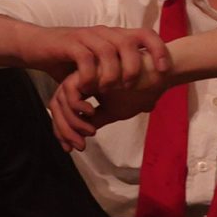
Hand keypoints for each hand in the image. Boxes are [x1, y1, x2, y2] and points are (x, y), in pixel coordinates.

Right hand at [0, 18, 169, 97]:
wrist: (36, 47)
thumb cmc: (70, 61)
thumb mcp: (99, 70)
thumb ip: (119, 80)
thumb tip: (145, 101)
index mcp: (115, 36)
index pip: (146, 34)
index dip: (158, 50)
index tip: (163, 71)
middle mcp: (104, 32)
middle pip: (130, 42)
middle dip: (135, 65)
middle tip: (130, 85)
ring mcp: (87, 36)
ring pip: (109, 49)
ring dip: (112, 72)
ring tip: (108, 89)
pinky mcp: (69, 43)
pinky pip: (85, 57)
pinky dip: (89, 74)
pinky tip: (87, 86)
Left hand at [45, 72, 169, 152]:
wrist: (159, 75)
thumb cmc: (140, 91)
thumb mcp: (115, 111)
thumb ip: (96, 120)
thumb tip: (80, 136)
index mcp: (85, 88)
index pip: (64, 109)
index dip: (63, 130)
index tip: (70, 148)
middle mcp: (81, 80)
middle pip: (57, 105)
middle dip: (63, 129)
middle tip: (77, 146)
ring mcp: (83, 73)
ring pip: (61, 99)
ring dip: (71, 121)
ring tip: (90, 132)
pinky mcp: (89, 68)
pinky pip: (70, 89)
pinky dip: (76, 105)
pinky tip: (91, 113)